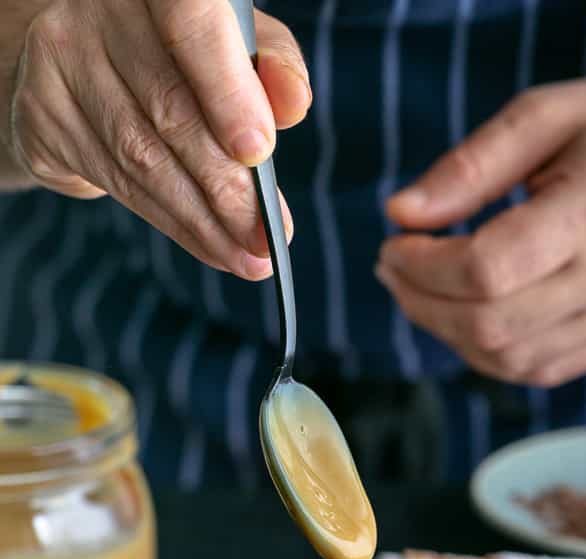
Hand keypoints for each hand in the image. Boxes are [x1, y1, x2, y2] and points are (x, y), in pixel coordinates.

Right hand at [3, 0, 310, 279]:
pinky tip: (209, 244)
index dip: (226, 91)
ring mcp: (61, 59)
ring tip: (247, 257)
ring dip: (202, 220)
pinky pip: (116, 182)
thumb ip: (270, 66)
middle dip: (226, 187)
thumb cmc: (183, 55)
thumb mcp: (236, 46)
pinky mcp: (42, 112)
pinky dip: (172, 222)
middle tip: (264, 238)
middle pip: (170, 108)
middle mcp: (97, 9)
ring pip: (141, 157)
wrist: (92, 64)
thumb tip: (294, 103)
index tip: (259, 154)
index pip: (190, 21)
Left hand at [377, 66, 585, 385]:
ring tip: (426, 294)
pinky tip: (471, 319)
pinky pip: (544, 370)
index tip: (395, 244)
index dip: (422, 268)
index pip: (485, 271)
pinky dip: (492, 354)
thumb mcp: (548, 114)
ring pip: (513, 360)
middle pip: (492, 326)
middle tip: (395, 271)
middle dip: (423, 306)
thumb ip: (470, 167)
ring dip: (450, 335)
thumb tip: (402, 214)